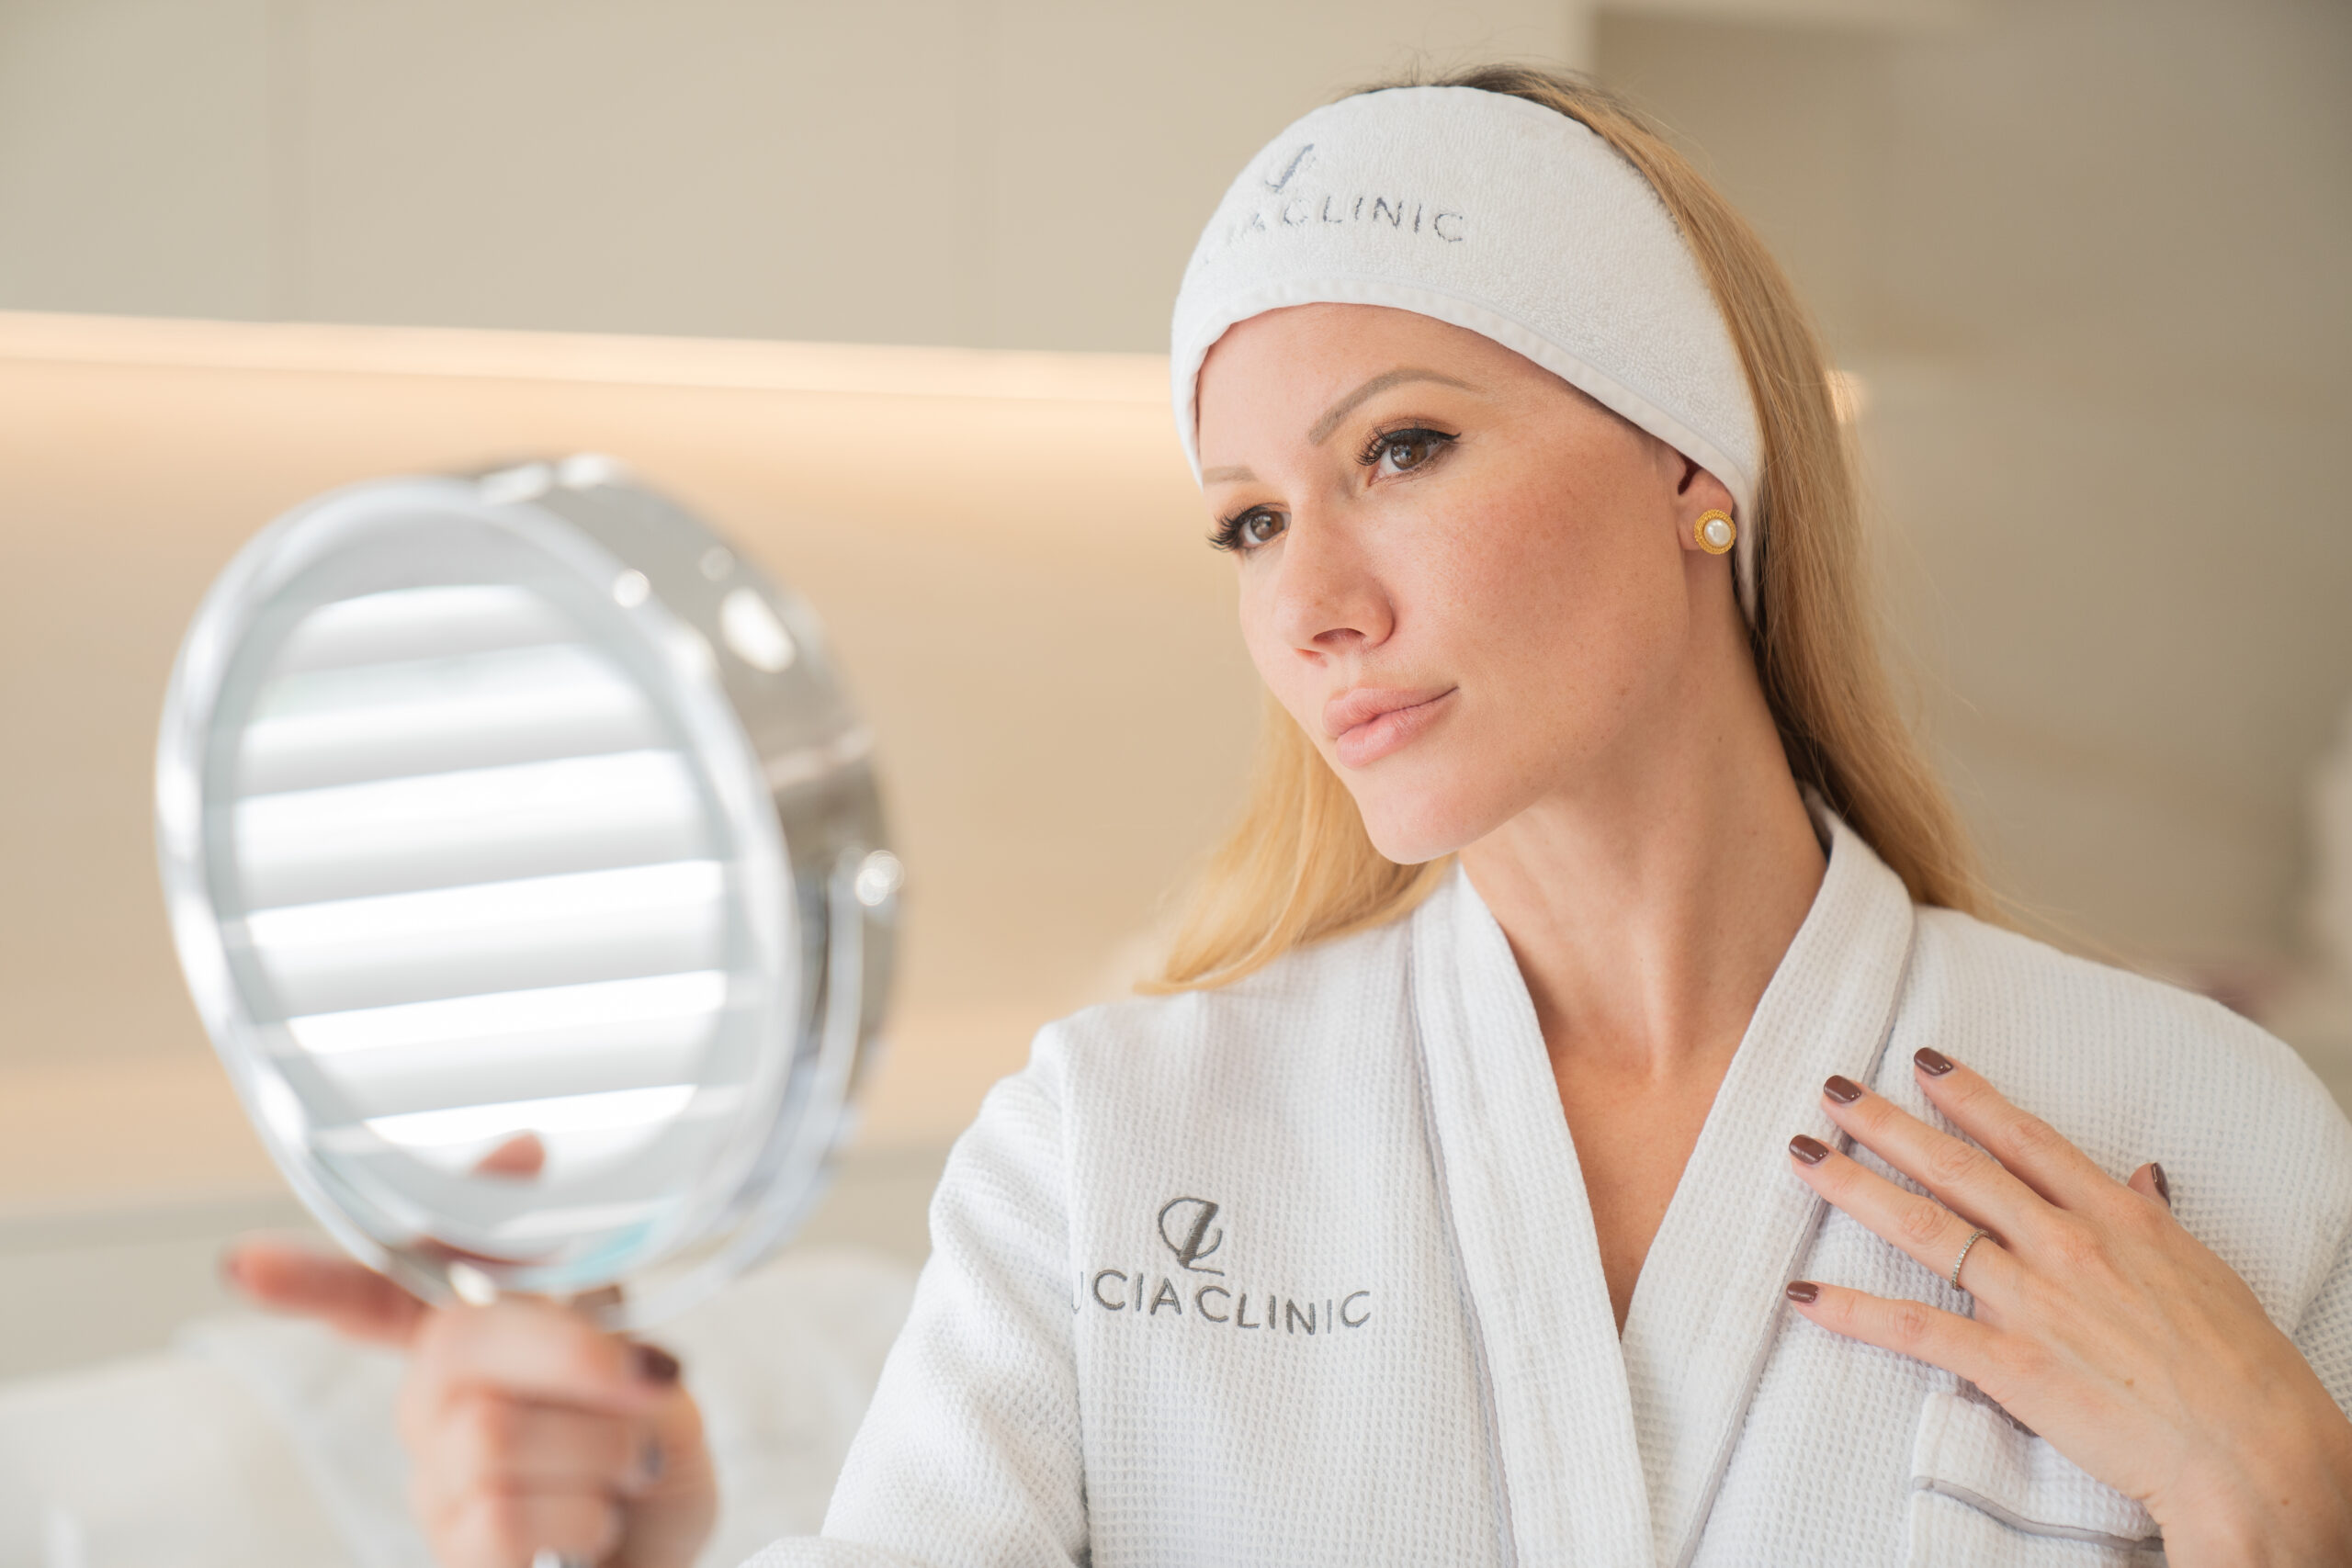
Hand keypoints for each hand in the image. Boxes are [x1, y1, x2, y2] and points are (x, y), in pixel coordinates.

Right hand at [224, 1236, 716, 1567]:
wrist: (668, 1558)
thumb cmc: (645, 1457)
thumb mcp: (637, 1355)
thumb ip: (575, 1290)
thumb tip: (515, 1145)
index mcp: (474, 1343)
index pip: (375, 1295)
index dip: (313, 1276)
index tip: (246, 1264)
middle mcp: (433, 1408)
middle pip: (457, 1345)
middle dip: (574, 1354)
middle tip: (650, 1379)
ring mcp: (433, 1486)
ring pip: (490, 1432)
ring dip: (599, 1449)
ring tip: (625, 1471)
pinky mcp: (456, 1554)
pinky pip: (500, 1518)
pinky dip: (584, 1515)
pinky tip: (593, 1527)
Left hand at [1782, 1050, 2351, 1565]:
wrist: (2253, 1450)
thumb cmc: (2241, 1366)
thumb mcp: (2201, 1269)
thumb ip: (2153, 1218)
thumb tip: (2139, 1176)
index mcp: (2113, 1217)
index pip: (2024, 1138)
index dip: (1968, 1095)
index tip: (1921, 1061)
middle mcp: (2064, 1245)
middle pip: (1956, 1168)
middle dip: (1887, 1123)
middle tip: (1832, 1090)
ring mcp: (2032, 1302)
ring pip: (1924, 1228)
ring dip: (1854, 1187)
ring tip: (1802, 1154)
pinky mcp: (2011, 1363)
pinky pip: (1915, 1328)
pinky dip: (1854, 1311)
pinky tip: (1803, 1294)